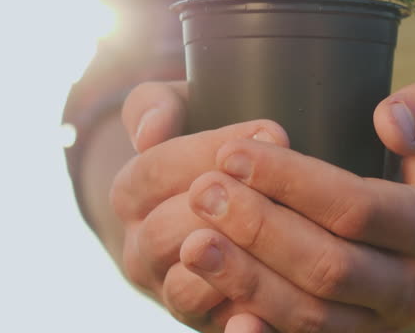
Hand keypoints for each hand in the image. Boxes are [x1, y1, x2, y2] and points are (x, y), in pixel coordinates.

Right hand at [112, 81, 287, 331]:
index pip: (156, 169)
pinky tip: (258, 318)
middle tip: (284, 184)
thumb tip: (149, 132)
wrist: (221, 213)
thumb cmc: (206, 150)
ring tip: (284, 235)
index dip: (210, 150)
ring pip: (189, 285)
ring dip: (234, 263)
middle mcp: (142, 249)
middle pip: (168, 229)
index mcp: (131, 195)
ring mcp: (173, 293)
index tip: (273, 131)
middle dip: (230, 204)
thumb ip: (155, 104)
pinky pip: (220, 329)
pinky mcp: (210, 324)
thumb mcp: (179, 111)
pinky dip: (240, 327)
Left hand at [176, 79, 414, 331]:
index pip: (356, 209)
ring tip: (192, 241)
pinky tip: (209, 297)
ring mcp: (383, 322)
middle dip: (258, 231)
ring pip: (309, 316)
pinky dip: (256, 326)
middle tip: (202, 190)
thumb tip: (390, 121)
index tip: (233, 152)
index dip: (291, 183)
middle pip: (327, 269)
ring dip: (245, 281)